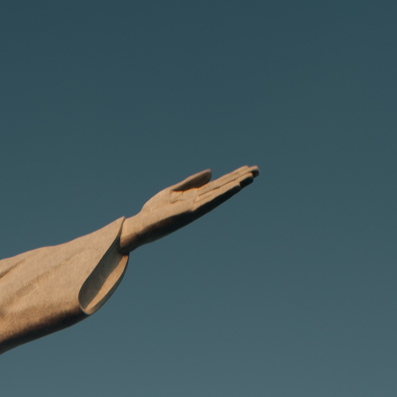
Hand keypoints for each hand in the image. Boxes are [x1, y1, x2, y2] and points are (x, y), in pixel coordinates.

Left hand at [120, 165, 257, 252]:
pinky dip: (222, 194)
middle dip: (239, 179)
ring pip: (219, 194)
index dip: (232, 176)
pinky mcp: (188, 212)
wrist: (138, 227)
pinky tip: (234, 187)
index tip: (248, 168)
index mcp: (194, 198)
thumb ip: (190, 183)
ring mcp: (194, 208)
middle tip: (258, 170)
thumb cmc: (153, 212)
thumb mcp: (172, 192)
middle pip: (222, 188)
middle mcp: (198, 204)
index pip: (217, 185)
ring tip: (250, 176)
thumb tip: (211, 172)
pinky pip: (209, 201)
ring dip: (235, 185)